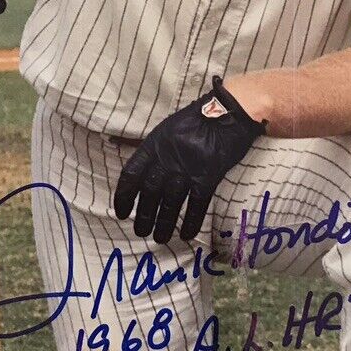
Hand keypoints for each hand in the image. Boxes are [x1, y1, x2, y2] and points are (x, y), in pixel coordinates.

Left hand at [113, 77, 266, 244]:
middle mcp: (168, 159)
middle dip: (143, 216)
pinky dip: (191, 221)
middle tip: (140, 231)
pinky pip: (197, 204)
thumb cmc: (198, 119)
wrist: (229, 113)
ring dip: (164, 223)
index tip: (121, 212)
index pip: (131, 175)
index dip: (124, 197)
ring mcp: (188, 169)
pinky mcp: (209, 177)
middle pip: (150, 192)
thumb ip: (151, 148)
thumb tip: (129, 157)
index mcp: (154, 145)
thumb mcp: (166, 128)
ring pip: (171, 202)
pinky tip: (186, 234)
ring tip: (160, 238)